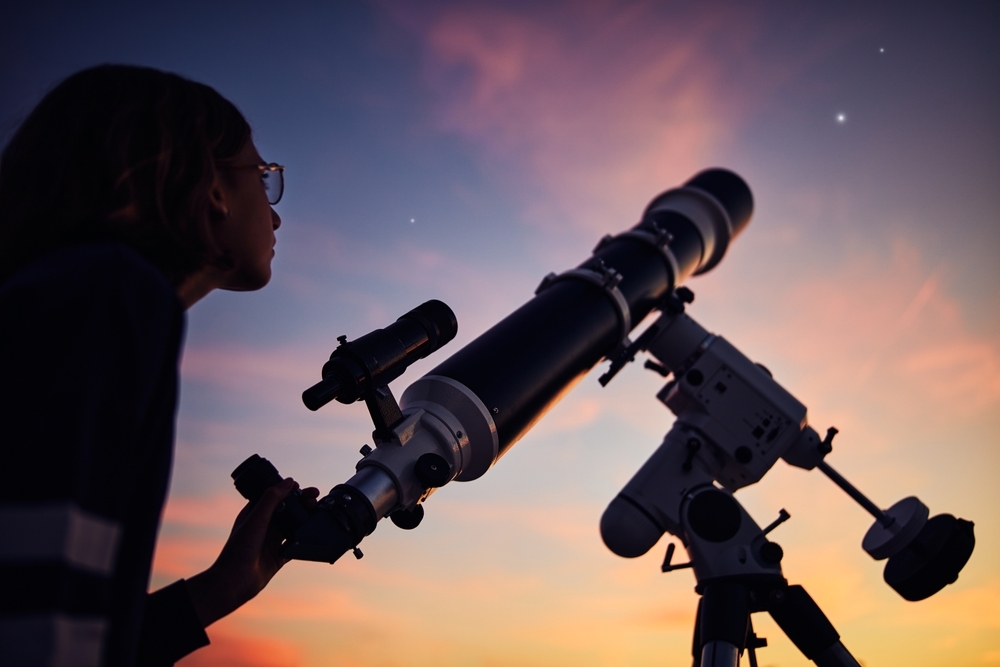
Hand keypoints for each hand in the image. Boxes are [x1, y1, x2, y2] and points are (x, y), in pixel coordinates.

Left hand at [185, 478, 319, 626]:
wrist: (234, 582)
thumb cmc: (239, 549)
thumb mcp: (256, 518)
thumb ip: (272, 499)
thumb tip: (289, 481)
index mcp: (254, 513)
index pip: (274, 496)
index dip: (289, 490)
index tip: (303, 488)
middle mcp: (263, 526)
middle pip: (286, 510)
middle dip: (301, 503)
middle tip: (315, 498)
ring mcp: (271, 541)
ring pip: (293, 526)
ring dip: (305, 519)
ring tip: (318, 512)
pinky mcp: (278, 557)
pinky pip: (295, 545)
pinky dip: (304, 539)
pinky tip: (313, 534)